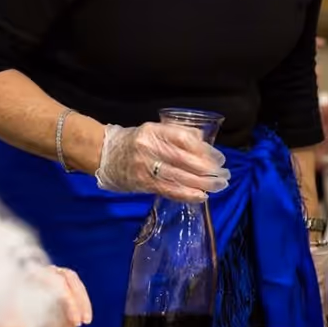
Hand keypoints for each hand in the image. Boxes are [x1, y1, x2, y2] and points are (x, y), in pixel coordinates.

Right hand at [95, 122, 228, 200]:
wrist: (103, 154)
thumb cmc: (134, 141)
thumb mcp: (154, 130)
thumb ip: (176, 134)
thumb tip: (204, 142)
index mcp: (154, 131)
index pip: (184, 139)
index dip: (205, 150)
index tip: (219, 158)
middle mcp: (149, 147)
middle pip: (185, 160)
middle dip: (209, 169)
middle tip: (224, 174)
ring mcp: (145, 166)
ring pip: (179, 176)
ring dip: (203, 183)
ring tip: (219, 186)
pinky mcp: (142, 183)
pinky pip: (169, 190)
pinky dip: (187, 194)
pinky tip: (201, 196)